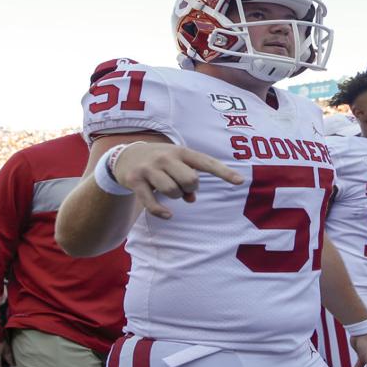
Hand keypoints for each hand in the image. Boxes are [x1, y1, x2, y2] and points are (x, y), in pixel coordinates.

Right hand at [112, 142, 245, 218]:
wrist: (126, 155)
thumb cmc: (161, 162)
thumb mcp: (176, 164)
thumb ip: (189, 177)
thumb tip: (191, 199)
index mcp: (181, 152)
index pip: (206, 162)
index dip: (224, 173)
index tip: (240, 181)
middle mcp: (165, 157)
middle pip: (190, 180)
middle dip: (190, 189)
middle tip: (182, 187)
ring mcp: (149, 169)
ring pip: (173, 191)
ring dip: (175, 196)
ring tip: (169, 190)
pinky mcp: (135, 181)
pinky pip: (152, 203)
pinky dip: (161, 212)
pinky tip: (168, 214)